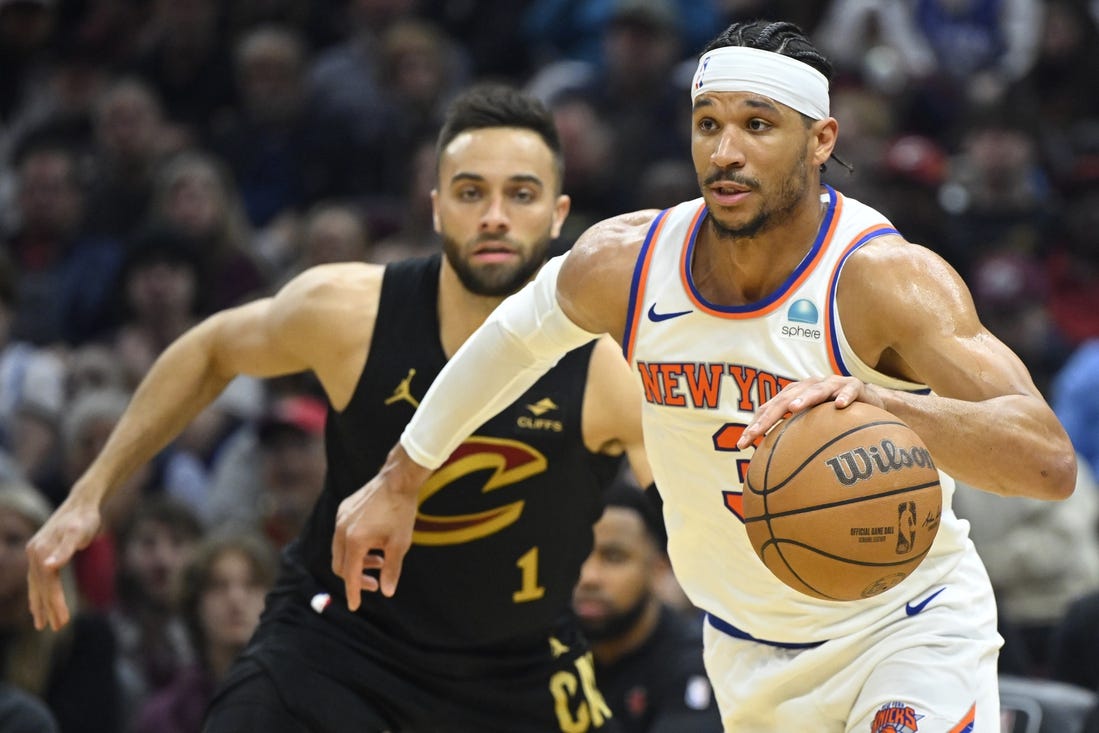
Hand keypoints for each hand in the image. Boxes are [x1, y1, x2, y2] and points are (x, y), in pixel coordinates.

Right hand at [26, 499, 101, 630]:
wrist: (82, 503)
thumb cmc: (84, 519)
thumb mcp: (78, 533)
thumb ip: (64, 550)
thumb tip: (48, 566)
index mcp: (41, 552)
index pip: (48, 585)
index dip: (54, 603)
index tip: (62, 622)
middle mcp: (34, 553)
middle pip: (41, 587)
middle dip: (48, 609)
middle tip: (57, 629)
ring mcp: (36, 553)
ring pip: (36, 585)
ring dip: (39, 605)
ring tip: (41, 624)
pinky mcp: (42, 552)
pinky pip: (37, 578)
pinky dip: (37, 592)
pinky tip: (36, 603)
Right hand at [331, 444, 430, 609]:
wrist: (398, 480)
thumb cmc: (401, 512)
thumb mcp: (400, 544)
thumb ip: (391, 569)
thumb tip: (387, 592)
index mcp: (354, 541)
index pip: (349, 575)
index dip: (353, 592)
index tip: (355, 606)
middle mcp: (341, 530)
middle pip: (340, 565)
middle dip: (355, 577)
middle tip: (375, 583)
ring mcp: (340, 518)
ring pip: (340, 550)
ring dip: (356, 561)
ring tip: (379, 562)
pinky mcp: (343, 509)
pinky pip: (342, 534)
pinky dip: (354, 545)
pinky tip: (373, 544)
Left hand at [736, 376, 885, 448]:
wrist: (868, 399)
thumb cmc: (834, 415)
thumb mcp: (812, 426)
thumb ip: (794, 440)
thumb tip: (772, 471)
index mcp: (795, 395)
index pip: (769, 409)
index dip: (755, 425)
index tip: (741, 445)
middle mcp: (809, 387)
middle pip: (785, 400)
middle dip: (768, 416)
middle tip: (755, 433)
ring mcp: (831, 384)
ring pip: (816, 390)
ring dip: (804, 398)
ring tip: (793, 409)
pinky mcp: (854, 386)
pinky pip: (849, 391)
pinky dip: (844, 396)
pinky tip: (839, 405)